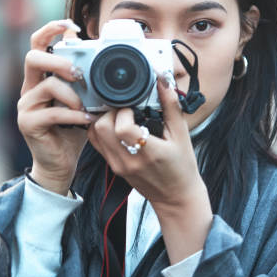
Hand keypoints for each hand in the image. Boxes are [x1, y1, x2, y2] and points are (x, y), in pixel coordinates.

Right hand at [17, 20, 94, 194]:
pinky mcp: (28, 123)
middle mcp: (29, 87)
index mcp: (40, 76)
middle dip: (59, 60)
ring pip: (46, 85)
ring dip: (72, 93)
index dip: (50, 29)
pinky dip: (73, 114)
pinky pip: (52, 112)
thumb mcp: (82, 97)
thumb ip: (83, 75)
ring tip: (87, 105)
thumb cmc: (72, 127)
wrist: (61, 162)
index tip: (71, 25)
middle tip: (78, 72)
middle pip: (33, 57)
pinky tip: (86, 118)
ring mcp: (26, 105)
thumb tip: (94, 50)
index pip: (37, 43)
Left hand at [87, 77, 212, 262]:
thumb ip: (171, 106)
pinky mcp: (113, 167)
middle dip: (111, 111)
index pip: (122, 128)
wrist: (176, 197)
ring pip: (94, 134)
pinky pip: (97, 143)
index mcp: (148, 153)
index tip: (134, 105)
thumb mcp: (182, 135)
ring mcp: (117, 165)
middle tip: (126, 107)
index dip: (124, 111)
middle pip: (101, 128)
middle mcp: (128, 160)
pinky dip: (102, 130)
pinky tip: (117, 125)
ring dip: (104, 119)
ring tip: (122, 115)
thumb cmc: (182, 168)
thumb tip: (162, 80)